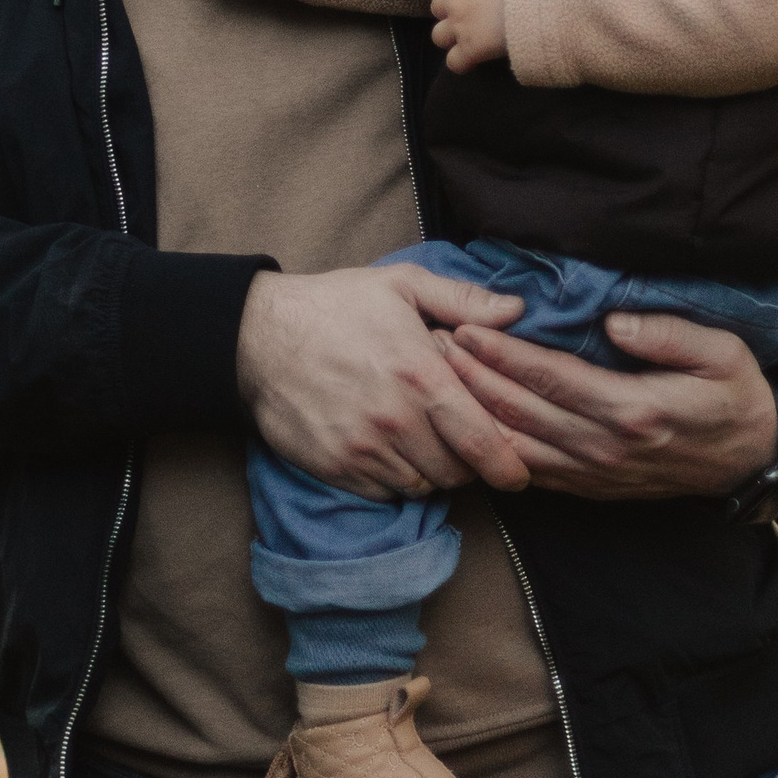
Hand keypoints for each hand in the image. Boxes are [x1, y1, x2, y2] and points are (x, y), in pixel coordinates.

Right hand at [236, 267, 529, 498]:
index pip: (482, 441)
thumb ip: (464, 300)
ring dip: (432, 471)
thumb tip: (519, 311)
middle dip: (468, 462)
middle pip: (456, 471)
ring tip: (425, 441)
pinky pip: (385, 493)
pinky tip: (391, 450)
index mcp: (420, 376)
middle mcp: (395, 419)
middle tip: (461, 441)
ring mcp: (363, 448)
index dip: (507, 464)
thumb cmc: (336, 306)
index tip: (517, 472)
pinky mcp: (336, 467)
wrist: (258, 335)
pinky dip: (396, 479)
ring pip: (422, 485)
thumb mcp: (401, 285)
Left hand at [429, 0, 512, 72]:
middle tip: (469, 17)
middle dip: (449, 13)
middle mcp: (455, 0)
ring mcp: (460, 26)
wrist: (541, 2)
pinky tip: (474, 61)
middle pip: (436, 9)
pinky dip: (461, 63)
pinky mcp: (470, 50)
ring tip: (469, 40)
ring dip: (451, 38)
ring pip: (438, 36)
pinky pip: (454, 62)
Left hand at [439, 309, 777, 501]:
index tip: (464, 327)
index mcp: (633, 410)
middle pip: (522, 412)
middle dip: (471, 378)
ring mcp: (595, 473)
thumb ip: (667, 335)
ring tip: (436, 381)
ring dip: (473, 414)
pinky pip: (530, 471)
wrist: (752, 462)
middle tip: (429, 346)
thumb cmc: (735, 396)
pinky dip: (494, 449)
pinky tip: (467, 427)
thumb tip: (614, 321)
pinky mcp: (590, 488)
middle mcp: (605, 447)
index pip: (551, 378)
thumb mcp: (722, 353)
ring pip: (517, 447)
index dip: (502, 353)